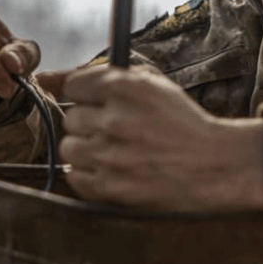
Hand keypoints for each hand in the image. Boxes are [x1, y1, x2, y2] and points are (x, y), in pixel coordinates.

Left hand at [59, 65, 262, 213]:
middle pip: (71, 117)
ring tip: (116, 152)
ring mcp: (110, 155)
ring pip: (69, 147)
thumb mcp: (153, 85)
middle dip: (91, 124)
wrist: (215, 166)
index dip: (88, 96)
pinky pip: (75, 177)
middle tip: (118, 132)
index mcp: (125, 87)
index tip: (102, 105)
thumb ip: (104, 76)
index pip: (74, 85)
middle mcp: (115, 118)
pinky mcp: (110, 187)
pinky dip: (90, 175)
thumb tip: (47, 78)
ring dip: (88, 150)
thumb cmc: (182, 123)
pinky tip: (115, 170)